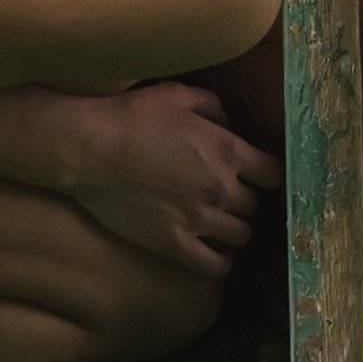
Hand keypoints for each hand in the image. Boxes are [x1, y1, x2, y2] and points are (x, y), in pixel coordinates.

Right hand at [66, 80, 283, 278]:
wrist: (89, 149)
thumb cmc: (130, 117)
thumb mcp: (175, 95)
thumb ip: (211, 105)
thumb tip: (227, 122)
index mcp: (227, 152)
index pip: (273, 174)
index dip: (265, 174)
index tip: (256, 175)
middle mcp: (221, 189)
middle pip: (255, 206)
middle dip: (244, 199)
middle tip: (228, 195)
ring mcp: (199, 220)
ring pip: (241, 236)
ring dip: (234, 229)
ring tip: (221, 224)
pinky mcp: (175, 244)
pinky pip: (214, 266)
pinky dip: (221, 263)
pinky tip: (217, 254)